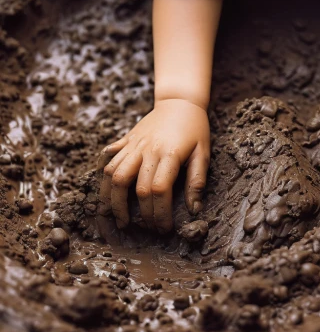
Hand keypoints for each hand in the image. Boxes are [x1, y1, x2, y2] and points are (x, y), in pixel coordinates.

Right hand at [98, 99, 209, 233]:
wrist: (179, 101)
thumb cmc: (195, 129)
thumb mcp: (203, 153)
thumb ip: (197, 181)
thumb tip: (194, 209)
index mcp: (168, 154)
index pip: (159, 190)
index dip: (159, 213)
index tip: (164, 228)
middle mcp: (146, 150)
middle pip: (134, 187)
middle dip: (139, 214)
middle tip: (145, 229)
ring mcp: (133, 144)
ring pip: (114, 175)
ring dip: (112, 200)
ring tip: (117, 218)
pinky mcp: (125, 140)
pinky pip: (108, 159)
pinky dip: (104, 177)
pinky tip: (107, 191)